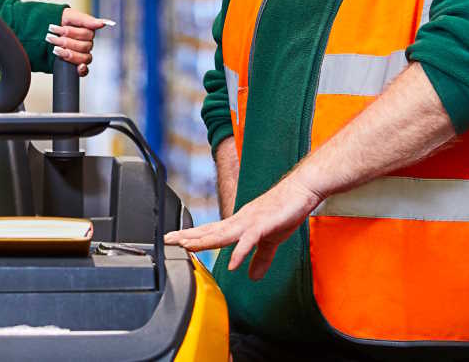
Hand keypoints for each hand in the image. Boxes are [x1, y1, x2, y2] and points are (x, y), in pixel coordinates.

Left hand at [44, 9, 113, 75]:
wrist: (44, 30)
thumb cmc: (59, 21)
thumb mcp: (70, 16)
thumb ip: (87, 20)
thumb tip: (103, 23)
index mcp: (87, 31)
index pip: (87, 34)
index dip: (71, 32)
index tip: (57, 28)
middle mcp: (86, 44)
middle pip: (84, 46)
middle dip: (65, 42)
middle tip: (50, 37)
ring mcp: (82, 55)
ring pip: (83, 58)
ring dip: (67, 53)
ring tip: (54, 48)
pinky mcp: (76, 65)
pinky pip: (85, 71)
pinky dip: (82, 70)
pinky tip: (79, 67)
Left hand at [164, 175, 321, 279]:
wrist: (301, 191)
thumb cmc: (284, 211)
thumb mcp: (271, 240)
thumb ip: (260, 258)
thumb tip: (251, 276)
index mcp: (239, 224)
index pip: (210, 231)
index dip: (192, 237)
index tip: (174, 240)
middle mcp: (240, 221)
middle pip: (210, 231)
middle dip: (188, 237)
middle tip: (167, 240)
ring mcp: (251, 221)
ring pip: (223, 233)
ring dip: (204, 241)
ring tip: (187, 247)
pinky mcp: (265, 224)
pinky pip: (249, 240)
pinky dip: (240, 252)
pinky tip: (232, 264)